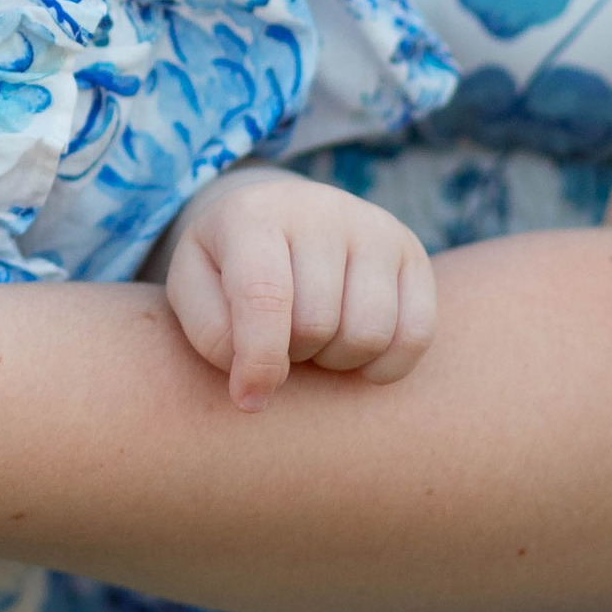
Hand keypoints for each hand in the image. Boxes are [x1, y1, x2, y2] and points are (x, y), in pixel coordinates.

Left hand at [165, 164, 437, 411]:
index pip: (264, 296)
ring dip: (337, 361)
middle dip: (294, 356)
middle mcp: (320, 210)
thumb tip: (257, 382)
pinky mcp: (412, 253)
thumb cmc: (228, 266)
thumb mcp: (195, 288)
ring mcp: (374, 228)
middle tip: (280, 343)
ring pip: (369, 334)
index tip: (248, 401)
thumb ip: (212, 333)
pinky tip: (355, 355)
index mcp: (253, 214)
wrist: (278, 218)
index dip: (257, 361)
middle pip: (317, 324)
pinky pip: (416, 335)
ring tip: (314, 342)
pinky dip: (385, 366)